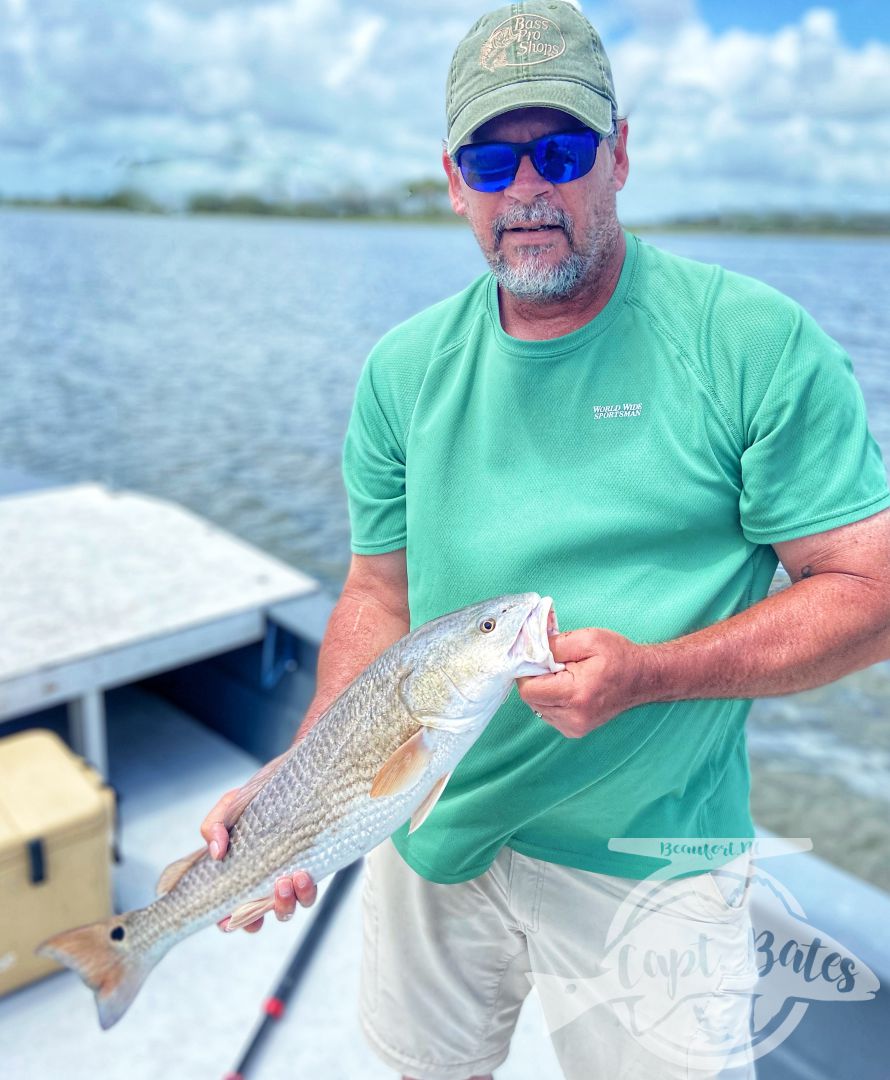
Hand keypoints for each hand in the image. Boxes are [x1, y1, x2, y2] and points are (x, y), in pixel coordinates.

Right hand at [200, 785, 317, 931]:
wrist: (289, 778)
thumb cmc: (253, 800)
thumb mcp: (228, 809)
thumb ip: (213, 827)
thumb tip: (216, 852)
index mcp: (245, 875)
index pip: (236, 910)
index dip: (231, 922)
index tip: (228, 919)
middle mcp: (269, 881)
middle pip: (270, 913)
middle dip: (272, 909)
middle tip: (274, 888)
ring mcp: (292, 875)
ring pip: (295, 905)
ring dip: (291, 900)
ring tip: (292, 878)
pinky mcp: (313, 865)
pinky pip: (311, 889)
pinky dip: (307, 888)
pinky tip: (303, 872)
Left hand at [516, 627, 650, 737]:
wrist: (643, 678)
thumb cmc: (618, 656)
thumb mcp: (588, 639)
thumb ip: (555, 644)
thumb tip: (529, 647)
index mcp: (576, 695)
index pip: (529, 690)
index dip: (527, 671)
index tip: (538, 657)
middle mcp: (574, 717)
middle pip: (531, 699)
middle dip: (535, 678)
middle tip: (553, 663)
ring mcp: (574, 727)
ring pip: (538, 707)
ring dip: (543, 689)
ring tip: (564, 675)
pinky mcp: (575, 730)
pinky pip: (548, 713)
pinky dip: (551, 698)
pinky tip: (568, 687)